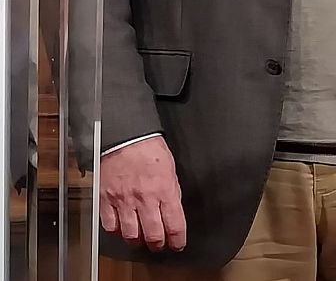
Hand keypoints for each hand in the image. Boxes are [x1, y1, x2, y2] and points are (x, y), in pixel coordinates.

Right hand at [99, 136, 185, 251]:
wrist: (125, 138)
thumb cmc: (149, 150)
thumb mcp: (171, 170)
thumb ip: (171, 192)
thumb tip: (173, 209)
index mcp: (165, 191)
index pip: (175, 224)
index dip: (177, 239)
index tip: (178, 244)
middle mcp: (145, 199)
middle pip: (153, 235)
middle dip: (158, 245)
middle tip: (160, 246)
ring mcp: (124, 201)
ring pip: (131, 234)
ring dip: (137, 241)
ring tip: (141, 241)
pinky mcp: (106, 200)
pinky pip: (110, 225)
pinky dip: (116, 232)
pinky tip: (121, 230)